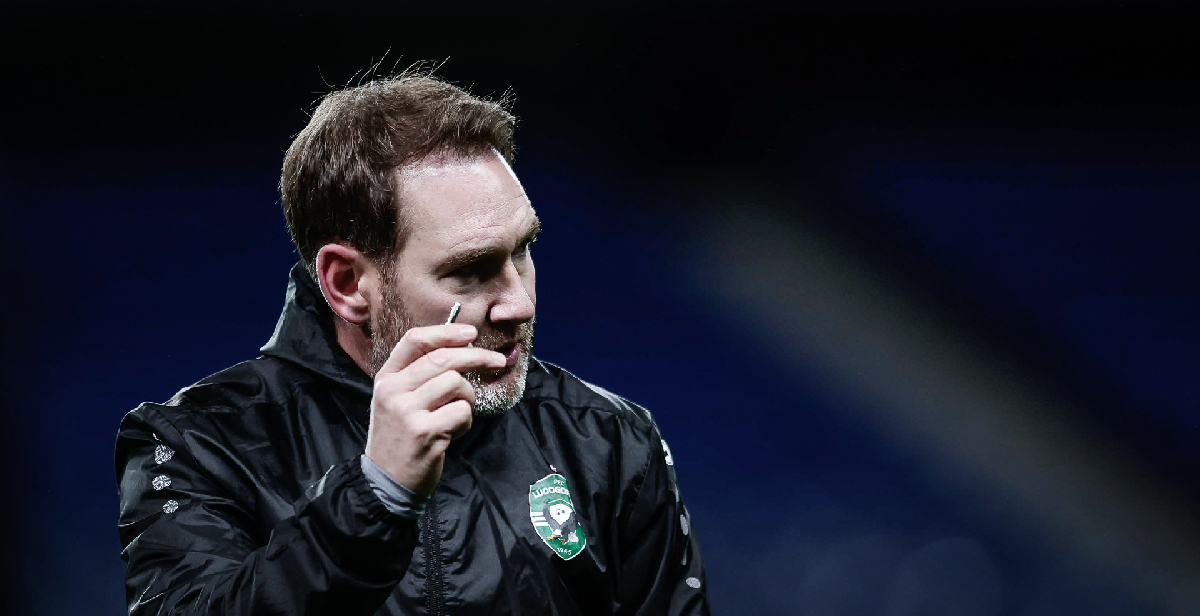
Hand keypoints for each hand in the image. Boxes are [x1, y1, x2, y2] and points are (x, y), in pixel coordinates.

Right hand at [364, 323, 505, 495]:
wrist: (386, 481)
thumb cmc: (402, 437)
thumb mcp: (399, 401)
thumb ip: (421, 375)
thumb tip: (463, 347)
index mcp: (386, 378)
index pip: (414, 340)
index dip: (446, 332)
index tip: (471, 333)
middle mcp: (393, 390)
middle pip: (442, 358)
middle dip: (476, 357)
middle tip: (498, 360)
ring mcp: (407, 411)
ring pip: (456, 384)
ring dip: (468, 398)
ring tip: (456, 415)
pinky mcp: (424, 432)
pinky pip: (462, 412)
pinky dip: (465, 422)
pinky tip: (453, 433)